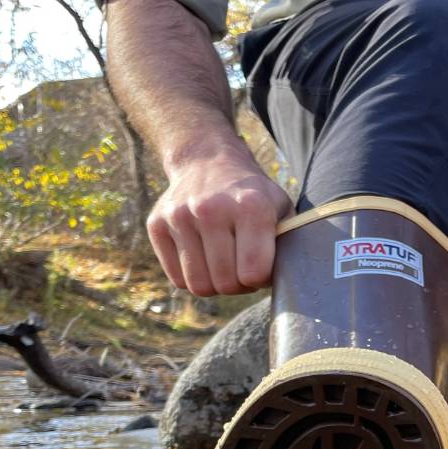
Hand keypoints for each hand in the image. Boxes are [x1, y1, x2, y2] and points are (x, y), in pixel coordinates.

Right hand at [147, 145, 291, 296]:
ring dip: (215, 285)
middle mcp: (212, 209)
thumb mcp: (281, 208)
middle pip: (226, 284)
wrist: (208, 162)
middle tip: (242, 268)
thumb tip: (291, 283)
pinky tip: (203, 259)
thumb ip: (289, 243)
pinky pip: (177, 279)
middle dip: (238, 285)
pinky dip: (193, 278)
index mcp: (250, 206)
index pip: (253, 273)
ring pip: (199, 286)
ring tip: (224, 265)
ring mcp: (180, 216)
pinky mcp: (157, 224)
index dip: (260, 279)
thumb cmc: (252, 195)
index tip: (261, 266)